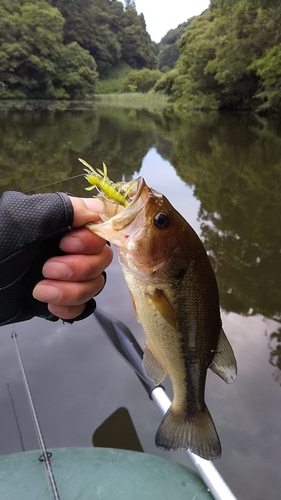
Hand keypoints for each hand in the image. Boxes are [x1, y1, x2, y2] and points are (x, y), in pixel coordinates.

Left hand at [32, 197, 112, 319]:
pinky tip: (48, 305)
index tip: (65, 244)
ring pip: (93, 285)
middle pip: (100, 261)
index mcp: (62, 225)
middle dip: (78, 269)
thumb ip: (63, 209)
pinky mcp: (59, 299)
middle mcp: (68, 248)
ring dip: (71, 291)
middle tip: (47, 269)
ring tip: (39, 290)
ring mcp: (65, 275)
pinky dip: (69, 308)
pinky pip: (83, 306)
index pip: (98, 231)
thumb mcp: (24, 220)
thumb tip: (98, 208)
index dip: (89, 241)